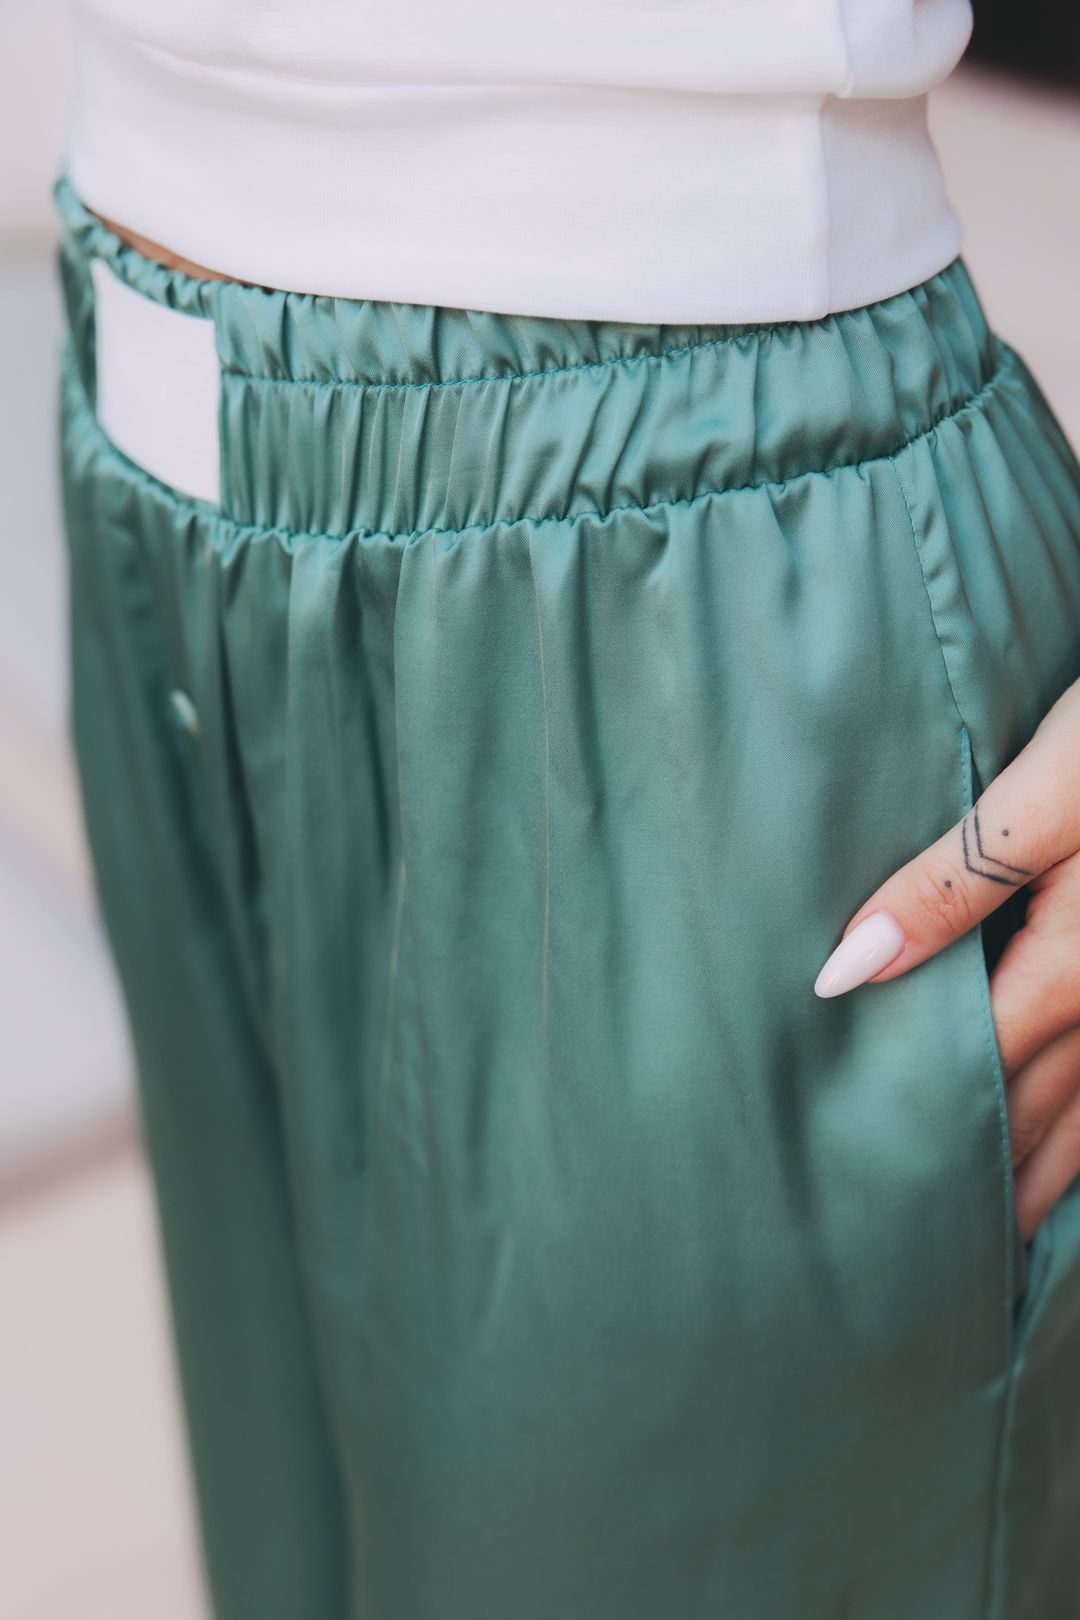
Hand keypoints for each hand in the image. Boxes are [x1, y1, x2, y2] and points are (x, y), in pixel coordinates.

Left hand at [813, 679, 1079, 1239]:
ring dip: (1052, 1171)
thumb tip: (845, 976)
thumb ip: (948, 886)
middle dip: (990, 1182)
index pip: (977, 1079)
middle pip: (1044, 1116)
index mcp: (1076, 971)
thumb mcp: (1043, 792)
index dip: (922, 1134)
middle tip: (933, 1250)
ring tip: (1009, 1233)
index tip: (868, 1194)